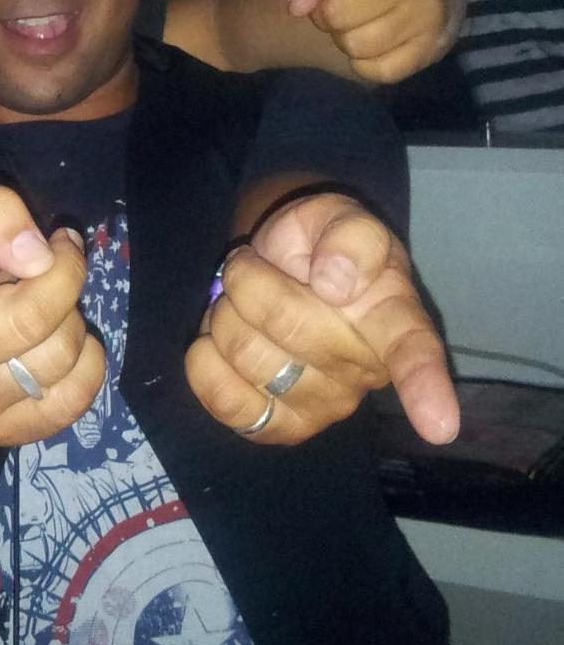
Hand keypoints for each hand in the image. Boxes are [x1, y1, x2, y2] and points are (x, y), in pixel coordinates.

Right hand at [0, 184, 106, 444]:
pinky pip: (73, 403)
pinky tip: (66, 339)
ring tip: (48, 302)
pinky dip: (87, 366)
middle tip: (52, 255)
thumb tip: (38, 255)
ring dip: (72, 319)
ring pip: (58, 360)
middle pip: (29, 326)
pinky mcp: (9, 429)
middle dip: (60, 278)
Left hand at [185, 192, 458, 445]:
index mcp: (394, 318)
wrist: (278, 272)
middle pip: (291, 327)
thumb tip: (340, 284)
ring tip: (239, 303)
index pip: (412, 352)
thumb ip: (350, 235)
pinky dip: (204, 363)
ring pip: (250, 359)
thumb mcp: (340, 217)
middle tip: (251, 268)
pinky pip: (227, 403)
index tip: (439, 426)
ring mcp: (324, 406)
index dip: (425, 386)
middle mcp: (365, 371)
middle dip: (251, 282)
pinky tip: (215, 343)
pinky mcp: (280, 427)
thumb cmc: (321, 247)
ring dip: (224, 317)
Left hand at [284, 0, 464, 84]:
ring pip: (353, 46)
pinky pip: (375, 71)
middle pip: (335, 13)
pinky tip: (380, 41)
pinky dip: (368, 63)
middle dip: (327, 13)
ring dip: (347, 39)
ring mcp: (429, 11)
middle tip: (342, 4)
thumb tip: (297, 5)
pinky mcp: (433, 47)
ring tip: (363, 20)